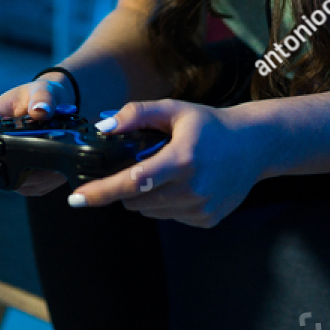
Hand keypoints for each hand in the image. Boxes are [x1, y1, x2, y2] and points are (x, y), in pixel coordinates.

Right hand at [0, 76, 72, 195]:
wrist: (50, 102)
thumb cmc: (39, 93)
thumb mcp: (43, 89)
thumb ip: (43, 97)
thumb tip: (40, 111)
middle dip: (8, 177)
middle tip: (38, 175)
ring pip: (3, 180)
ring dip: (27, 181)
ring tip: (52, 171)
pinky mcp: (11, 167)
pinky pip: (19, 184)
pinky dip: (38, 183)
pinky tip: (52, 173)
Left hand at [69, 100, 266, 227]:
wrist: (254, 145)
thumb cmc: (211, 125)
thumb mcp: (174, 110)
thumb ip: (137, 114)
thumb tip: (104, 126)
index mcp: (181, 160)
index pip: (131, 182)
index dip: (100, 192)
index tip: (75, 199)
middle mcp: (191, 189)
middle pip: (135, 199)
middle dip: (127, 185)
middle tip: (143, 164)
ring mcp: (200, 208)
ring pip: (150, 210)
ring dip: (147, 195)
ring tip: (169, 171)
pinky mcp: (206, 220)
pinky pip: (170, 216)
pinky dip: (168, 202)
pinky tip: (186, 183)